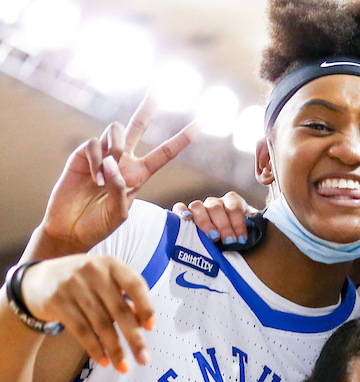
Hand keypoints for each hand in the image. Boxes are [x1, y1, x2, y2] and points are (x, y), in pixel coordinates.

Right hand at [19, 255, 154, 371]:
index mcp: (112, 264)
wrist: (39, 280)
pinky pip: (81, 330)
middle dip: (134, 338)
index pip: (135, 284)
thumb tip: (145, 324)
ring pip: (101, 324)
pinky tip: (103, 361)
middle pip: (120, 310)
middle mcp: (94, 271)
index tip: (150, 327)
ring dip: (114, 349)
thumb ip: (126, 298)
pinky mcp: (58, 301)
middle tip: (144, 360)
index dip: (145, 306)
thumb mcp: (106, 281)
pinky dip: (94, 348)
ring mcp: (74, 285)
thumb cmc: (85, 283)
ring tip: (123, 367)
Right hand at [40, 95, 200, 253]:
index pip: (165, 153)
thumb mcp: (120, 213)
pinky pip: (93, 145)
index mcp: (140, 175)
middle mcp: (123, 161)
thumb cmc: (99, 224)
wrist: (73, 229)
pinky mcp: (81, 156)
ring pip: (115, 131)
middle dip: (147, 107)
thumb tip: (113, 160)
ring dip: (115, 148)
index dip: (182, 139)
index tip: (200, 123)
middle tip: (159, 87)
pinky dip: (95, 159)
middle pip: (137, 126)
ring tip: (106, 176)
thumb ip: (121, 189)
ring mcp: (102, 156)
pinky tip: (95, 178)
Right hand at [173, 191, 257, 245]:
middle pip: (216, 208)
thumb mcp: (249, 232)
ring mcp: (200, 207)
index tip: (241, 239)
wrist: (228, 239)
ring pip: (198, 207)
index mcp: (233, 202)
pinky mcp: (187, 213)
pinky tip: (186, 219)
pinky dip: (182, 211)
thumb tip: (255, 235)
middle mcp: (216, 202)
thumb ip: (251, 230)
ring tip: (213, 237)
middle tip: (229, 241)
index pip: (235, 207)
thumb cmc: (239, 237)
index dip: (238, 223)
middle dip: (224, 226)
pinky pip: (180, 207)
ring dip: (205, 222)